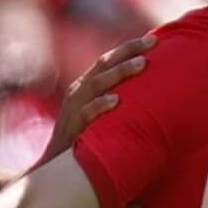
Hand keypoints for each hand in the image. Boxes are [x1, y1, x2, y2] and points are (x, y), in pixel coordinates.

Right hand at [46, 32, 151, 156]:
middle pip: (104, 63)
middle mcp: (79, 92)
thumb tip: (150, 97)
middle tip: (152, 43)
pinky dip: (101, 105)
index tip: (153, 40)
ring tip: (142, 64)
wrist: (53, 167)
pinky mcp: (72, 127)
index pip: (107, 60)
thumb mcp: (97, 115)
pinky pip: (86, 113)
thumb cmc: (83, 141)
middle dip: (128, 50)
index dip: (129, 48)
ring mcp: (74, 108)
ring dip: (120, 71)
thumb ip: (115, 102)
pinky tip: (116, 100)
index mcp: (85, 86)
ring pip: (97, 83)